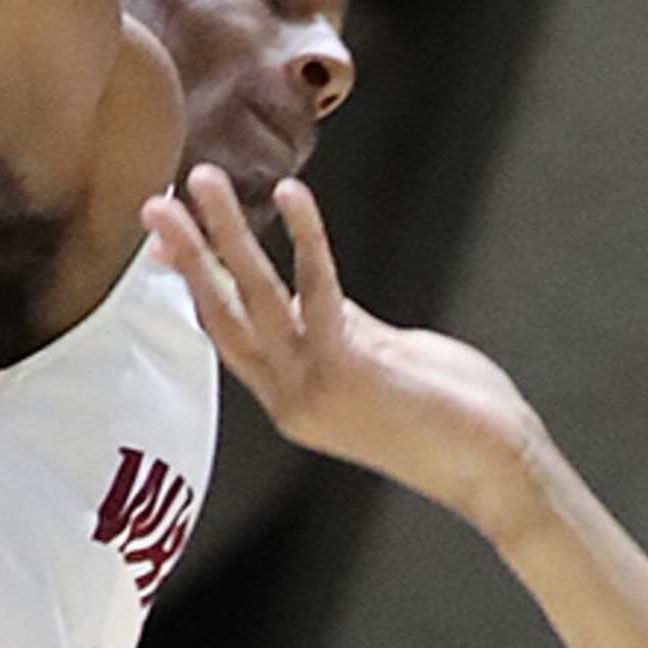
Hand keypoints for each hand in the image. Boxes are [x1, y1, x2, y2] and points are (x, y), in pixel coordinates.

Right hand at [143, 169, 538, 523]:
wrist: (494, 465)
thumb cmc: (447, 410)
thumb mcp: (375, 357)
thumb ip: (333, 323)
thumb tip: (297, 287)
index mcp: (291, 397)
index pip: (225, 333)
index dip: (192, 282)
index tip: (162, 237)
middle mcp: (290, 399)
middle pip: (220, 317)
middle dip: (187, 255)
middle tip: (153, 202)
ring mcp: (313, 390)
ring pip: (254, 301)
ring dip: (224, 236)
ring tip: (200, 182)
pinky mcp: (348, 373)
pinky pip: (317, 291)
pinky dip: (304, 238)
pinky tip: (292, 193)